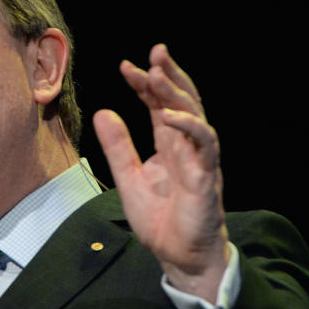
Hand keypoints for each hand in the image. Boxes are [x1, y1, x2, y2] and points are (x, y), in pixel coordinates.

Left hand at [93, 44, 229, 301]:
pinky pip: (204, 145)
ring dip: (176, 93)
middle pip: (182, 101)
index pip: (158, 105)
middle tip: (155, 52)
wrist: (179, 256)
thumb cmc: (160, 220)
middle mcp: (186, 146)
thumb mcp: (129, 178)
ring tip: (157, 74)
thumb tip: (102, 112)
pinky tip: (169, 115)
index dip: (146, 84)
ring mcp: (199, 159)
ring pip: (194, 115)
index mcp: (168, 145)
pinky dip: (188, 126)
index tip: (126, 66)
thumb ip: (118, 147)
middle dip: (169, 75)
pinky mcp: (206, 176)